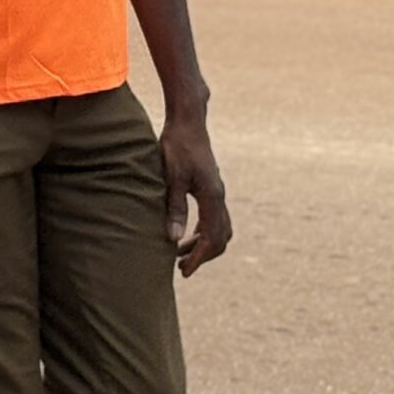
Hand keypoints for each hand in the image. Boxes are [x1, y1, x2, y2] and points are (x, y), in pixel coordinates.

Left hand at [161, 107, 231, 276]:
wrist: (188, 122)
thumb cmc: (177, 146)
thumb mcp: (171, 177)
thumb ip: (174, 208)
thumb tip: (173, 240)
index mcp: (212, 196)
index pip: (211, 237)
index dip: (199, 257)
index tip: (184, 271)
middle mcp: (219, 196)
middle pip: (221, 237)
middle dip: (203, 255)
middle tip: (182, 268)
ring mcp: (217, 192)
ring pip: (219, 228)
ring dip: (202, 244)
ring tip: (179, 254)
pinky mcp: (211, 187)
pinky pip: (214, 217)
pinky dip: (203, 231)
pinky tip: (185, 234)